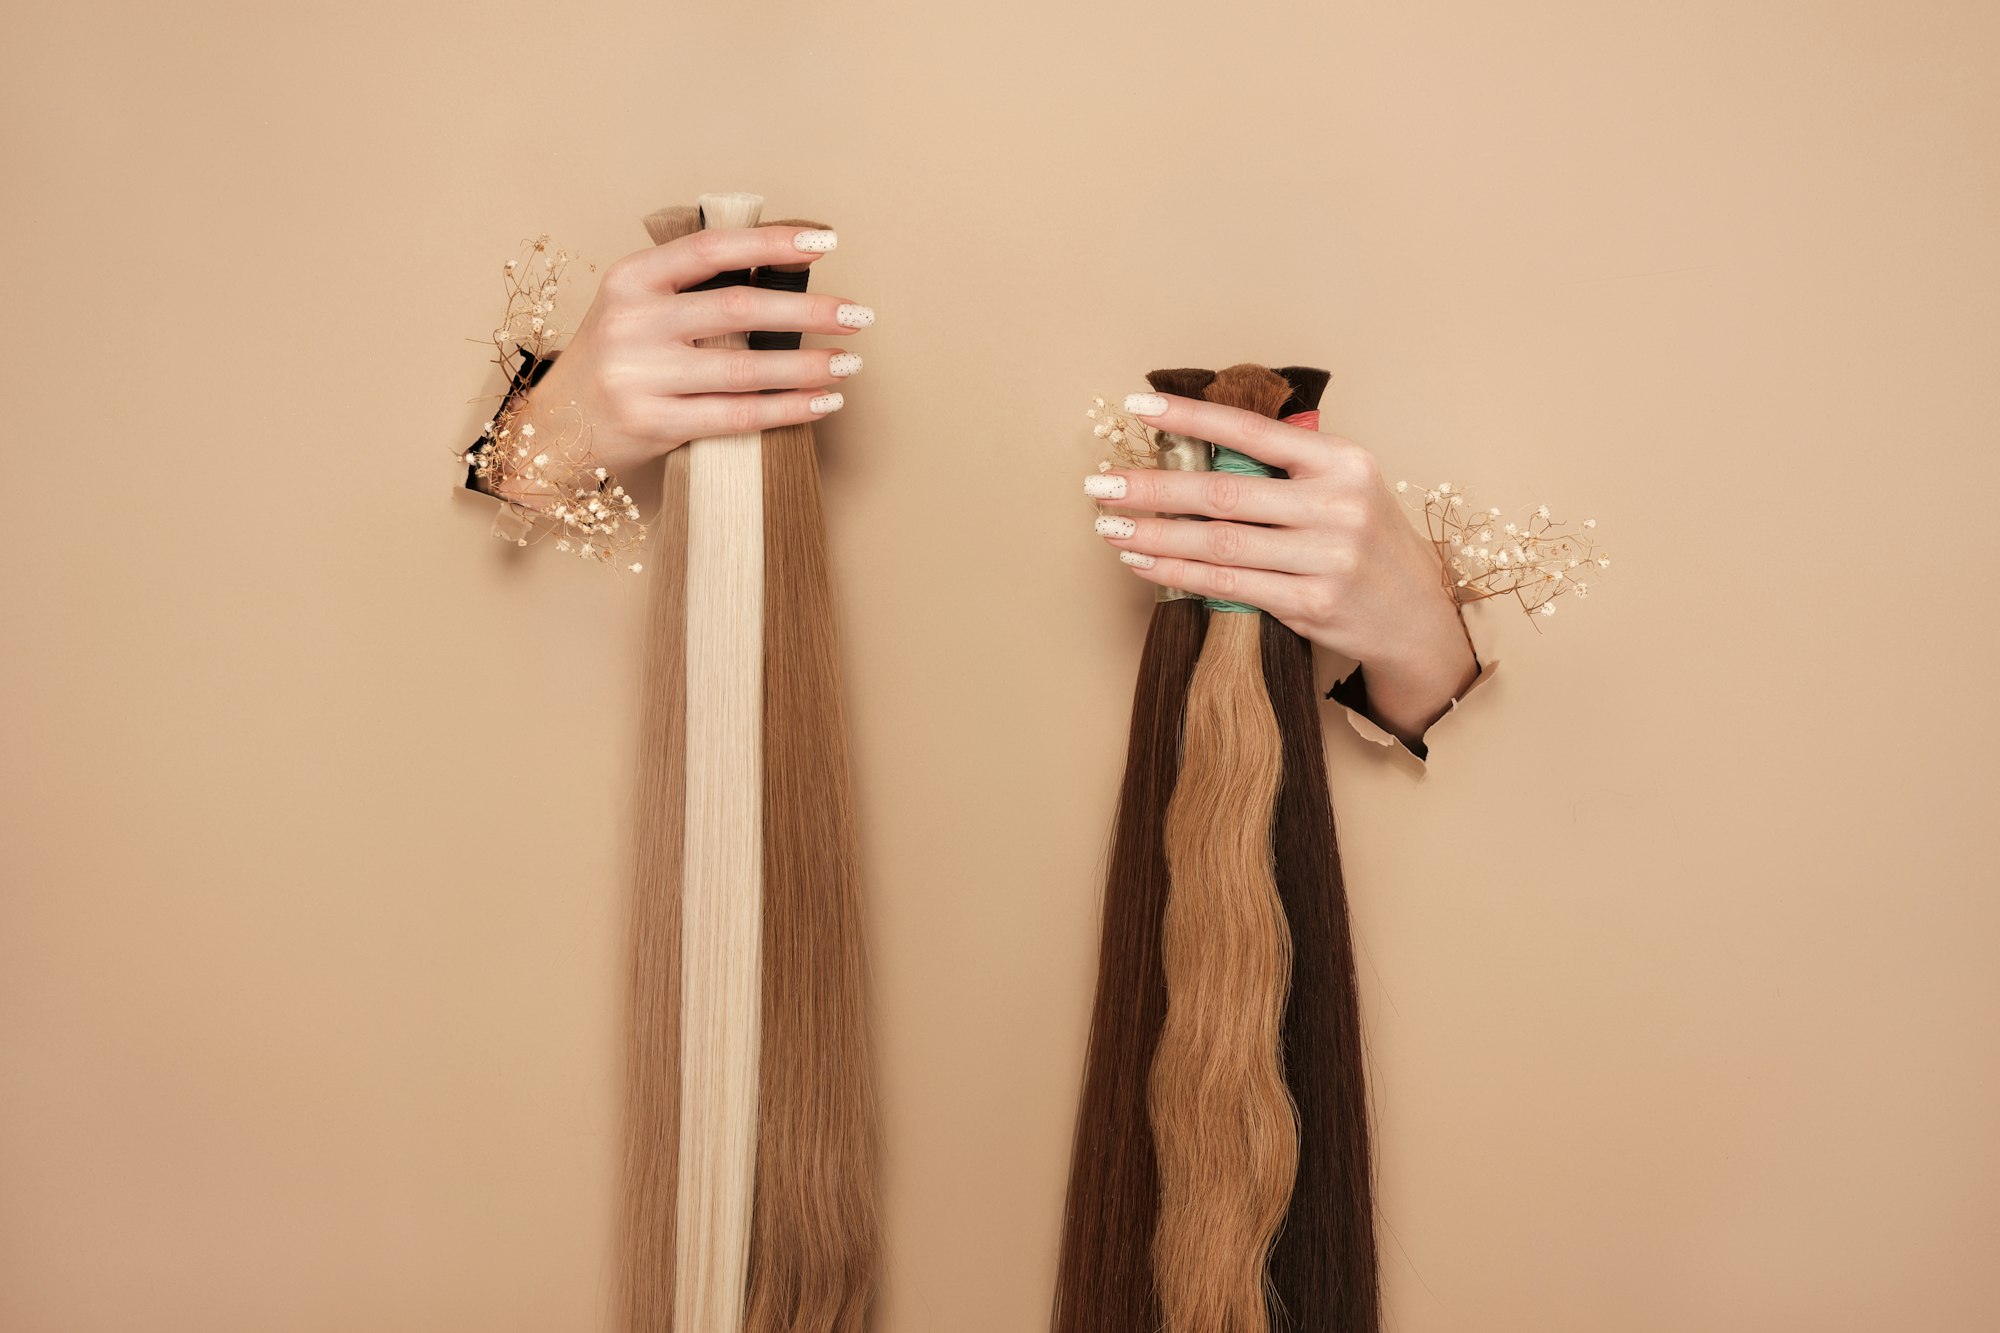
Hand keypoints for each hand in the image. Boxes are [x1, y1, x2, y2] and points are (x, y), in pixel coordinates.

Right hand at [500, 225, 872, 495]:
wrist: (550, 431)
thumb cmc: (613, 362)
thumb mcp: (634, 308)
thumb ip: (692, 291)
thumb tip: (783, 277)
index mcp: (630, 278)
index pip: (712, 248)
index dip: (772, 242)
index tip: (825, 241)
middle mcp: (631, 322)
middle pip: (738, 309)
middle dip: (809, 312)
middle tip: (859, 314)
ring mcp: (639, 376)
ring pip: (745, 369)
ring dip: (808, 366)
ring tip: (850, 363)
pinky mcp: (652, 424)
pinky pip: (737, 415)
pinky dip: (788, 409)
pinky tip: (823, 400)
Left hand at [1086, 393, 1479, 746]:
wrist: (1417, 615)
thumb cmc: (1366, 540)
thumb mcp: (1344, 486)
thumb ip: (1287, 466)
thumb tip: (1198, 442)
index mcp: (1342, 461)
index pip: (1252, 431)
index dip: (1190, 418)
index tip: (1137, 408)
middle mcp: (1338, 505)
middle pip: (1223, 494)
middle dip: (1152, 488)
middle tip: (1100, 483)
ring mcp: (1327, 558)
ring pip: (1218, 544)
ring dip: (1154, 534)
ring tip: (1109, 525)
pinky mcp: (1313, 605)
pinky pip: (1228, 586)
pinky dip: (1177, 572)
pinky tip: (1143, 561)